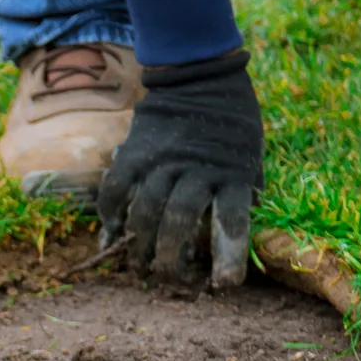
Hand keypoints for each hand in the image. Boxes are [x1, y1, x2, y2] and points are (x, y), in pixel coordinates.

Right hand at [97, 49, 263, 286]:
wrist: (200, 76)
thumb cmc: (232, 125)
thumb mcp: (250, 158)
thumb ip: (240, 193)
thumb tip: (232, 233)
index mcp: (232, 173)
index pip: (232, 219)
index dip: (228, 254)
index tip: (224, 284)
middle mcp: (197, 169)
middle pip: (178, 221)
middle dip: (170, 258)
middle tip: (166, 280)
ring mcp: (162, 160)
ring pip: (145, 211)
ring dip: (139, 245)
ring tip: (138, 268)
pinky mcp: (134, 153)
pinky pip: (116, 190)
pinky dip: (110, 216)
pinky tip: (111, 236)